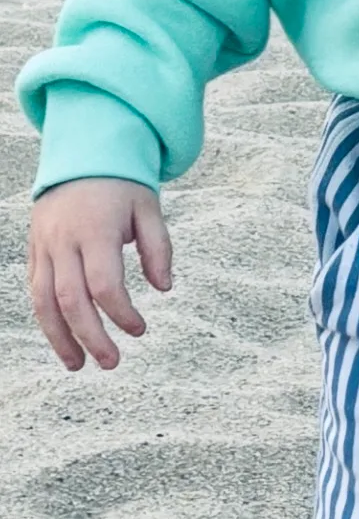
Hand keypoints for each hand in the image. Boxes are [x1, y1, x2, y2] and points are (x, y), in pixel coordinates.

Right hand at [28, 178, 172, 371]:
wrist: (81, 153)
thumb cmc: (121, 183)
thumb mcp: (149, 208)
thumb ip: (159, 249)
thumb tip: (164, 288)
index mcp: (96, 229)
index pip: (104, 284)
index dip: (121, 313)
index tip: (140, 330)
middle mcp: (64, 240)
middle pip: (71, 299)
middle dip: (90, 337)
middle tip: (112, 363)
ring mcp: (44, 245)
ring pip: (43, 301)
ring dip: (59, 337)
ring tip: (77, 365)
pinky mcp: (35, 249)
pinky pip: (35, 289)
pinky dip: (46, 317)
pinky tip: (61, 339)